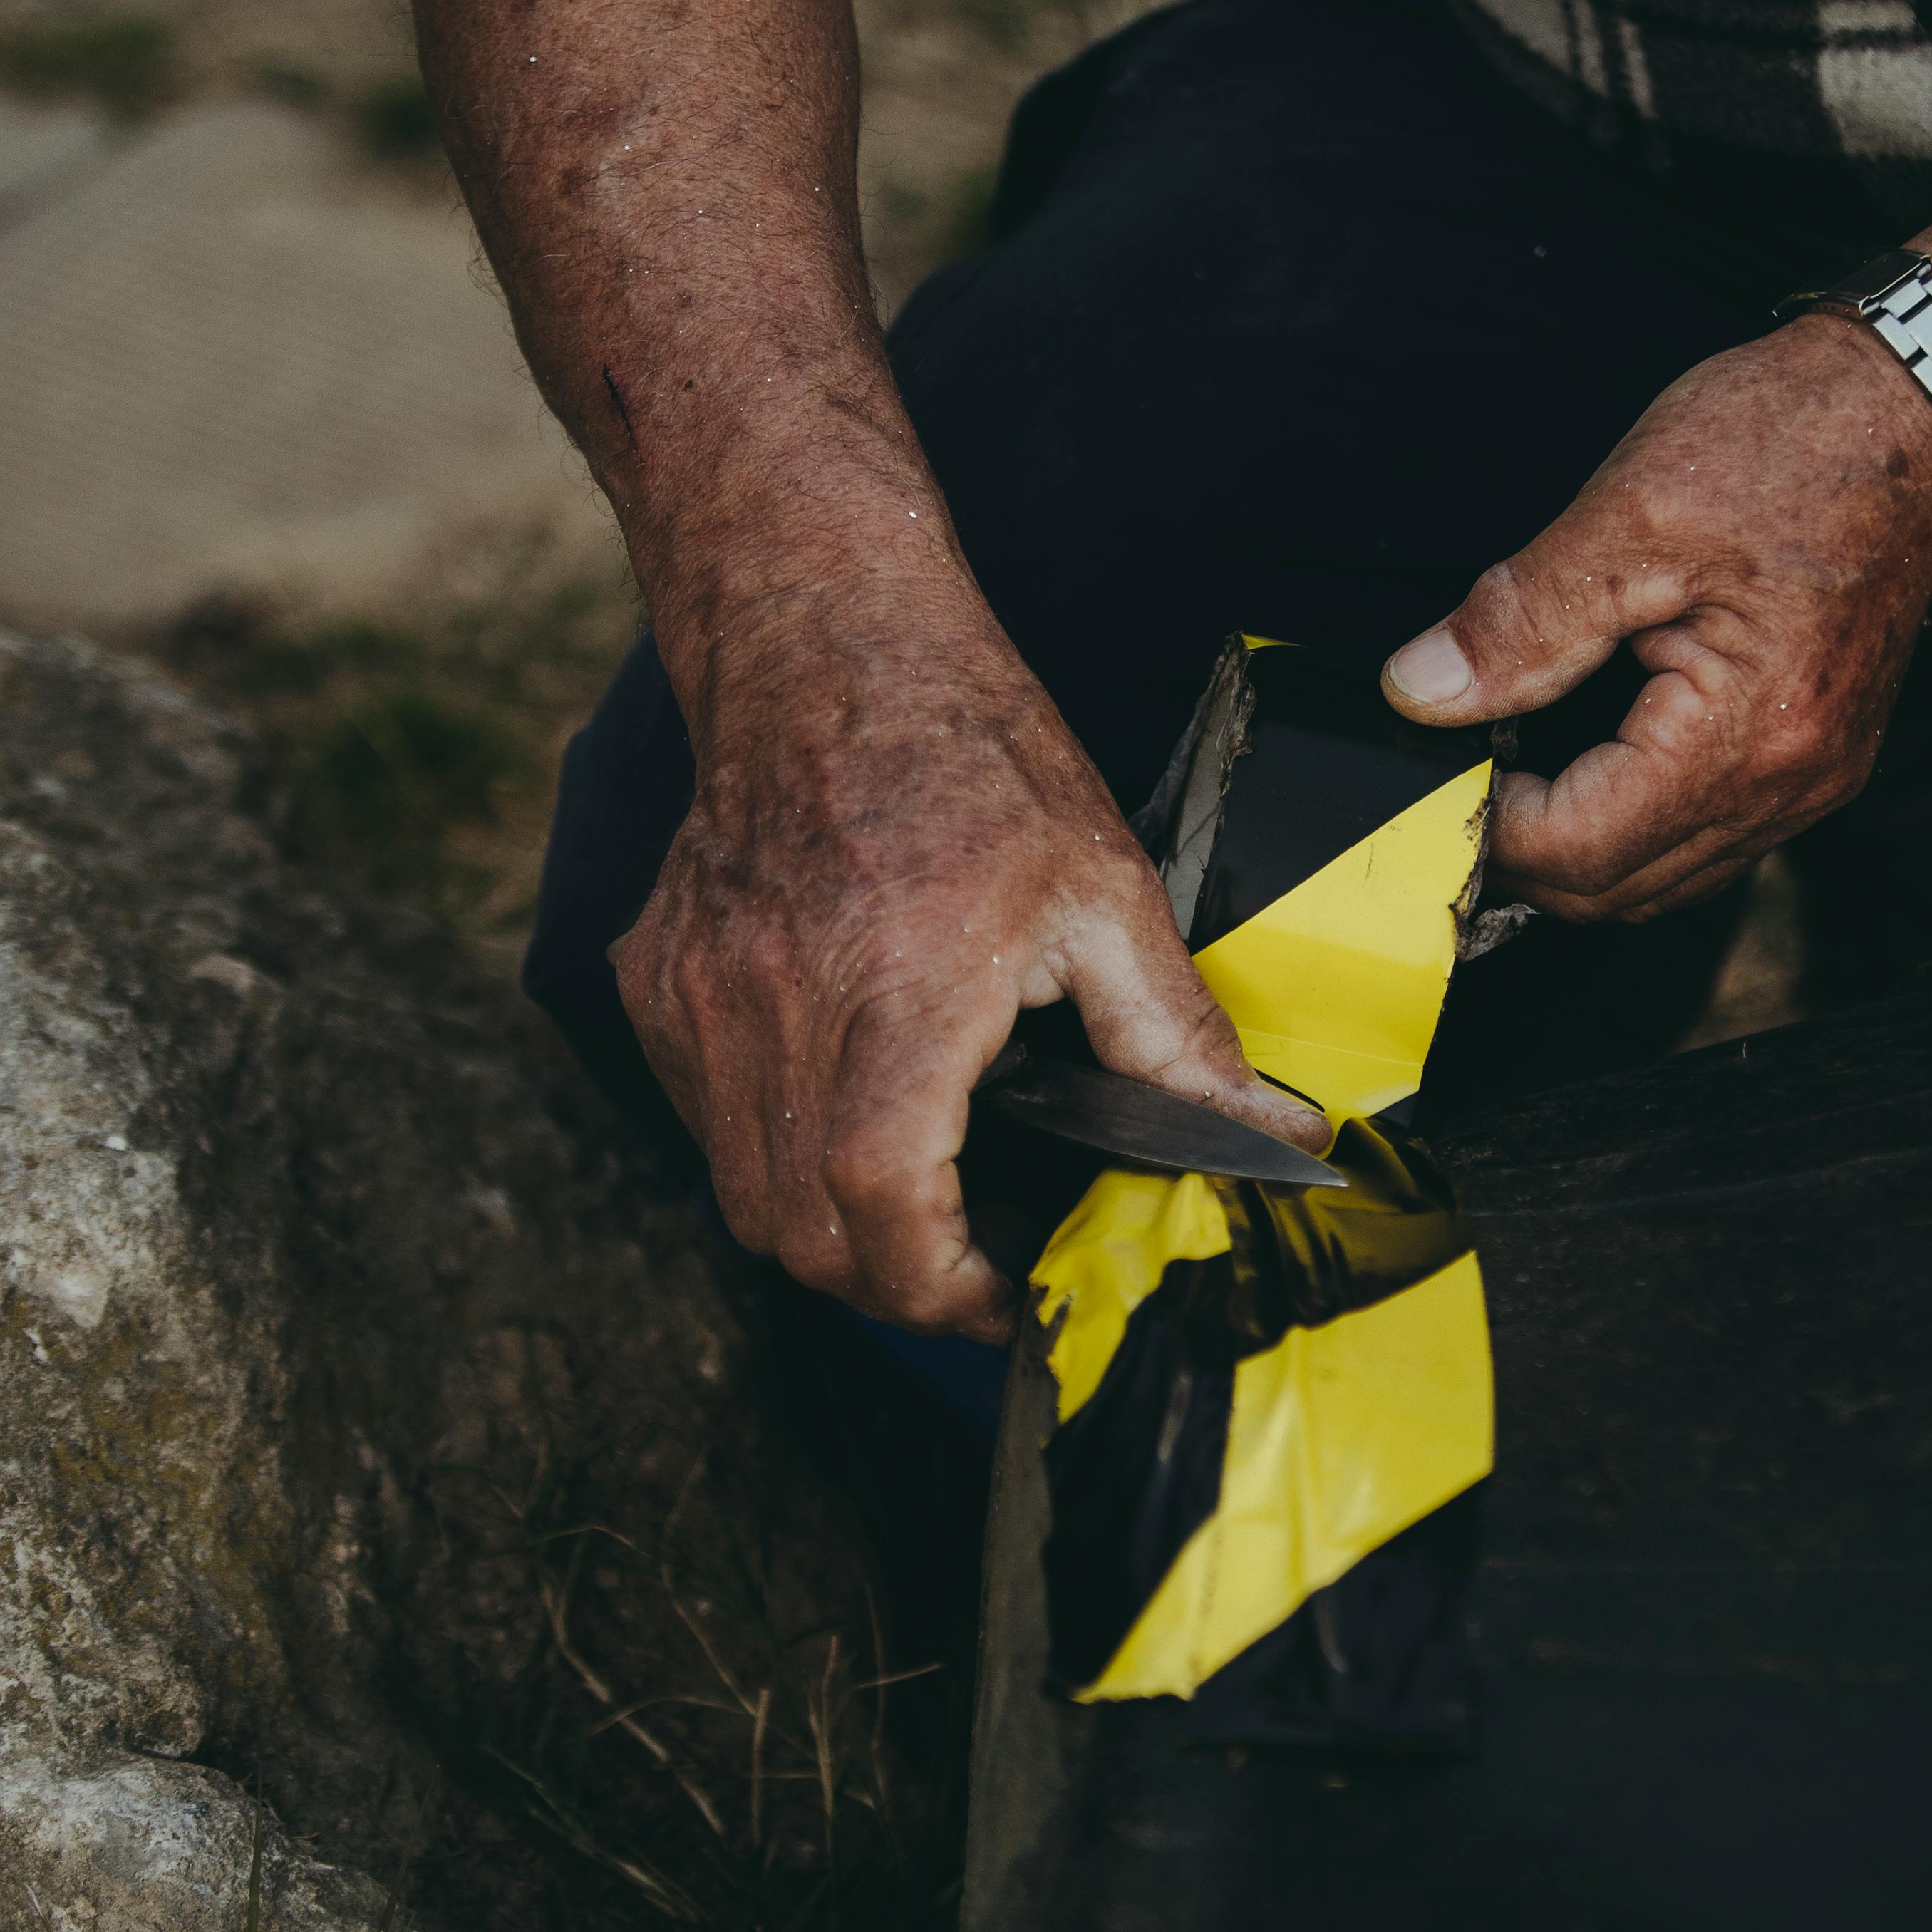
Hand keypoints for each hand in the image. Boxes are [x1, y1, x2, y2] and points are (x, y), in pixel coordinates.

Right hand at [612, 582, 1327, 1341]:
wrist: (822, 636)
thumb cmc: (968, 750)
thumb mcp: (1106, 889)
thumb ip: (1178, 1038)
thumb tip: (1276, 1138)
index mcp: (901, 984)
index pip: (882, 1203)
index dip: (947, 1286)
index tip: (1010, 1295)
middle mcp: (779, 1000)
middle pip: (803, 1232)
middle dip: (898, 1283)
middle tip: (980, 1263)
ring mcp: (701, 996)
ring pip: (745, 1195)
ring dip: (834, 1228)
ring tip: (924, 1192)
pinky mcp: (655, 982)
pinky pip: (709, 1122)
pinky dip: (776, 1151)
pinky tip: (851, 1100)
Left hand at [1379, 311, 1931, 919]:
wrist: (1914, 406)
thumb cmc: (1793, 439)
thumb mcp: (1632, 511)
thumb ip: (1521, 620)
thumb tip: (1421, 691)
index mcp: (1749, 733)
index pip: (1581, 850)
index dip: (1488, 823)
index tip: (1439, 757)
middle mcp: (1793, 783)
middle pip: (1620, 891)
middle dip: (1523, 849)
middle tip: (1460, 763)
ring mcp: (1814, 779)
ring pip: (1664, 878)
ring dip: (1577, 842)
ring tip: (1515, 760)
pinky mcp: (1818, 757)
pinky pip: (1708, 836)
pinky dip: (1633, 819)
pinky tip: (1589, 755)